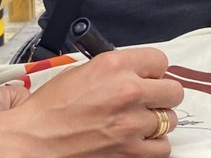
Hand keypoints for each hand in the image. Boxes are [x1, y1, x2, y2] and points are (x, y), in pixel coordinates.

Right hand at [8, 47, 181, 156]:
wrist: (36, 138)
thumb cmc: (51, 108)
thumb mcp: (80, 71)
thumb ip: (113, 69)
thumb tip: (135, 71)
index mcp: (113, 66)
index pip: (160, 60)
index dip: (153, 69)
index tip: (148, 76)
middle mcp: (127, 92)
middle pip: (173, 90)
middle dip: (161, 94)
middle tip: (147, 99)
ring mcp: (132, 124)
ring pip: (170, 119)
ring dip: (156, 120)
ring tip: (136, 121)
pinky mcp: (132, 151)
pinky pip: (163, 146)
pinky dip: (153, 144)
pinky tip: (137, 138)